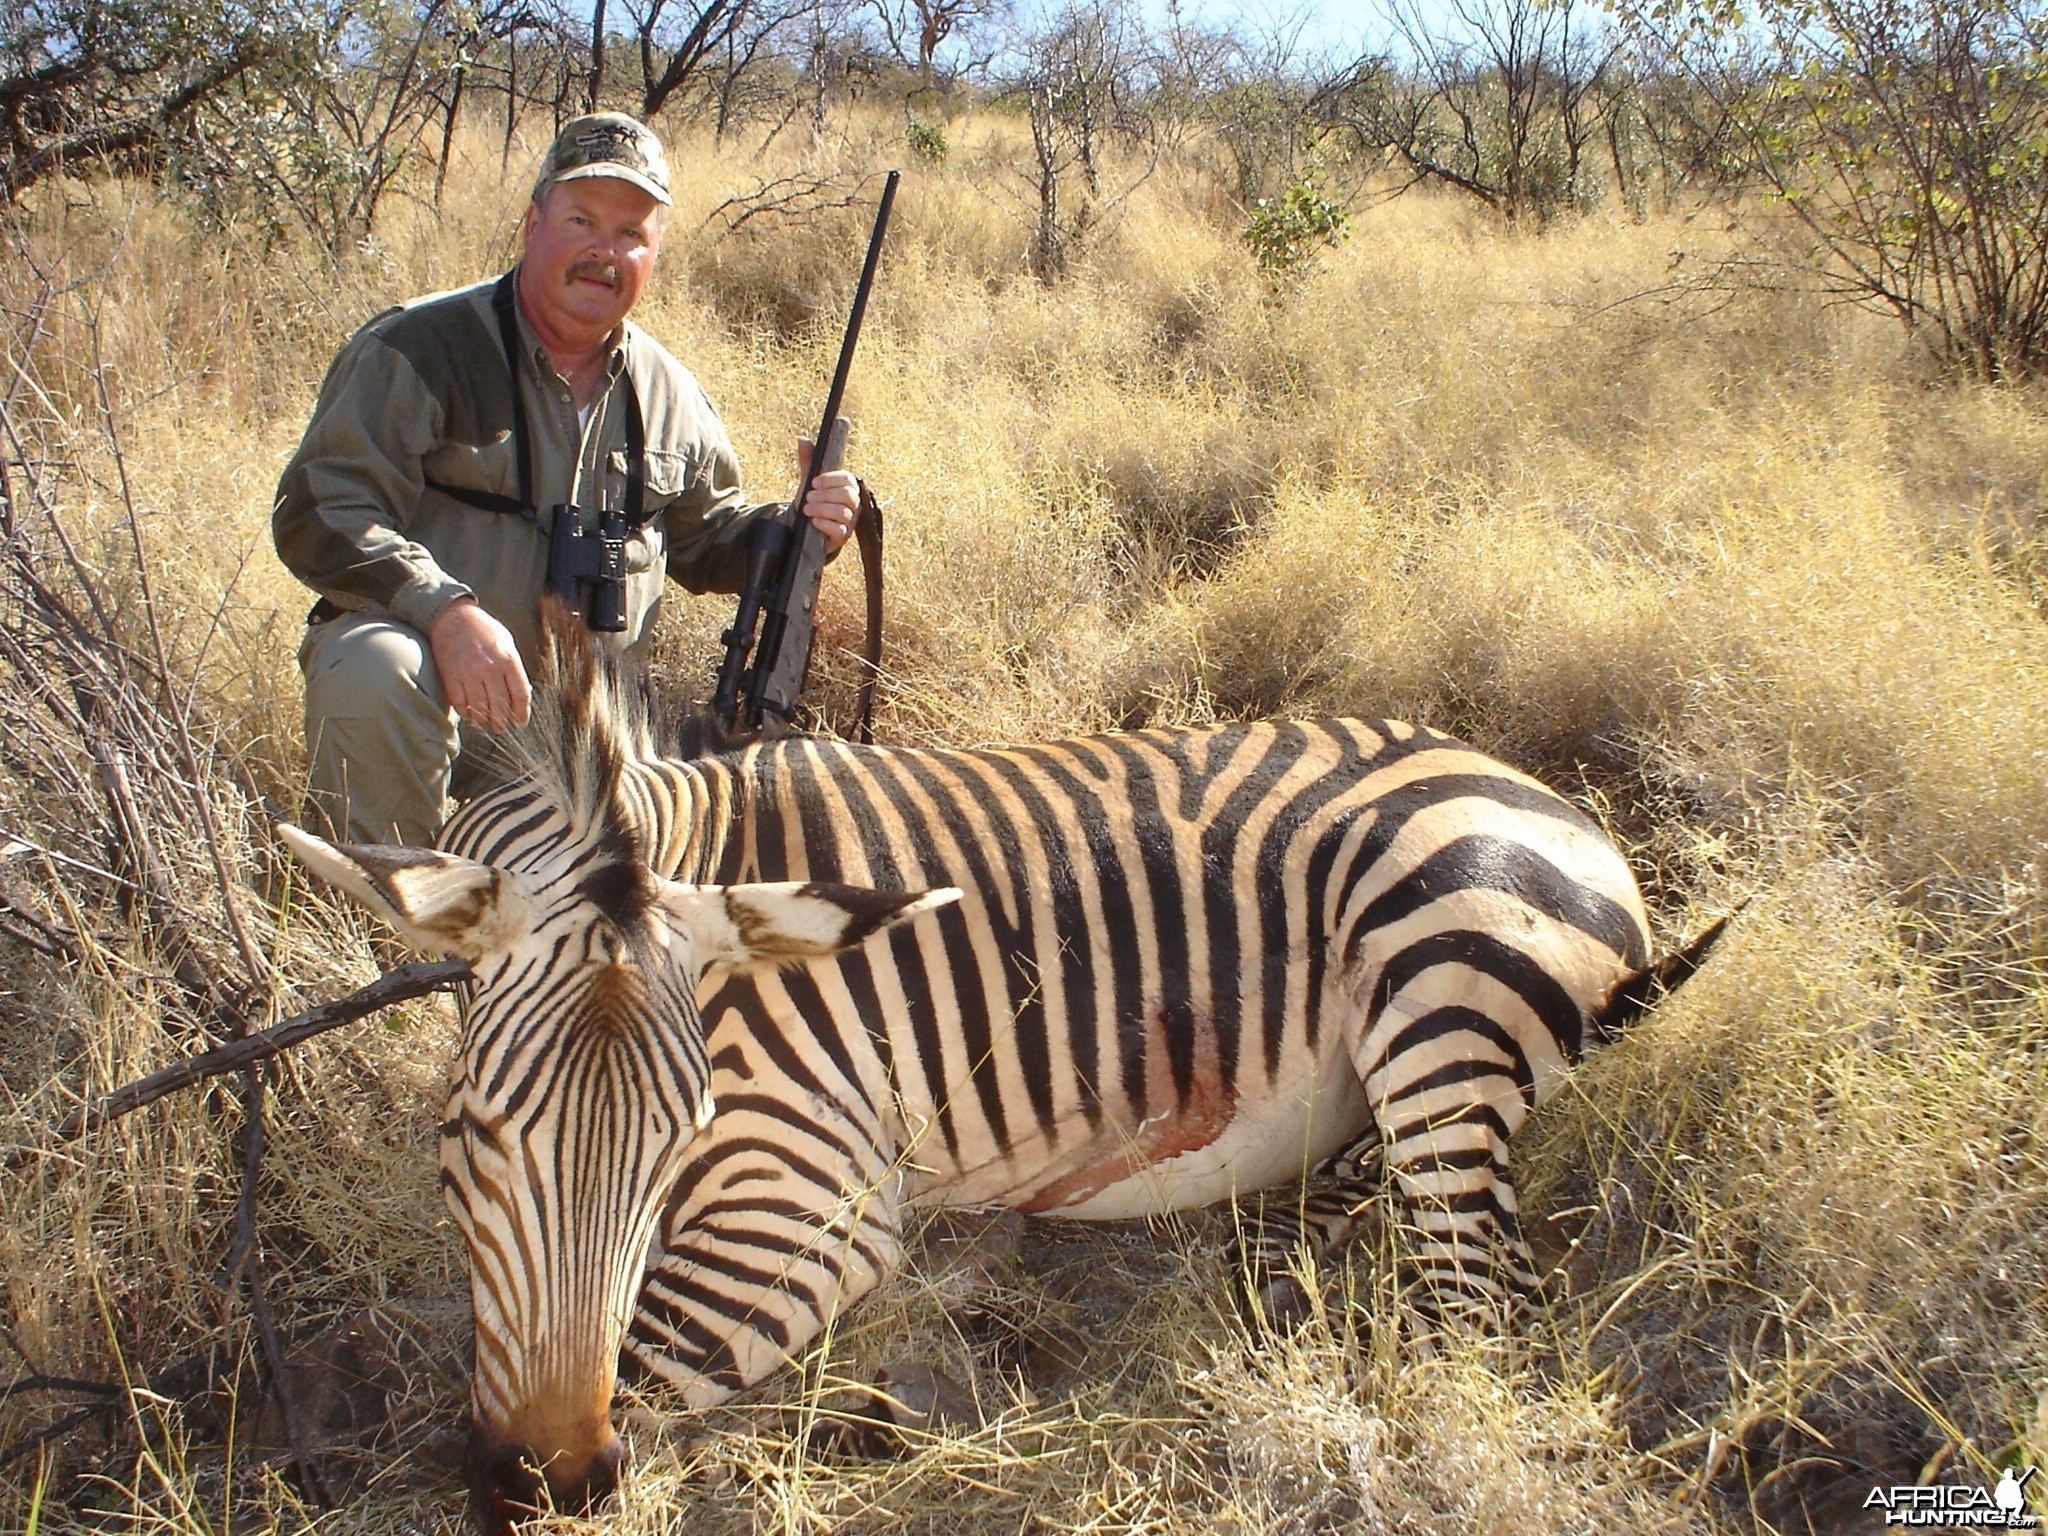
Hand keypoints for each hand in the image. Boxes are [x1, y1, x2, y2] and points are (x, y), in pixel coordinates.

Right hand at [429, 598, 531, 733]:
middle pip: (501, 707)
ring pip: (481, 709)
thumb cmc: (484, 631)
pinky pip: (461, 704)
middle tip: (503, 727)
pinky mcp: (451, 677)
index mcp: (508, 659)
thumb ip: (514, 669)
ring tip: (488, 724)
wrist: (453, 617)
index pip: (521, 695)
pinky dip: (467, 714)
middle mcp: (490, 668)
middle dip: (504, 723)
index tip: (520, 722)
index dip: (522, 713)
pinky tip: (472, 714)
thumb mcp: (507, 644)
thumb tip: (523, 695)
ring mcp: (469, 673)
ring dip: (486, 722)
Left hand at [797, 438, 859, 554]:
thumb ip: (808, 461)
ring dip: (822, 509)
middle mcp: (853, 503)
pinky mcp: (844, 535)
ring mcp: (850, 520)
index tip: (814, 482)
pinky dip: (825, 524)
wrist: (809, 525)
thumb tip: (802, 439)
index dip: (831, 479)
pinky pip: (840, 530)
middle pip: (847, 495)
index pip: (847, 478)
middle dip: (825, 495)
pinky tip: (814, 521)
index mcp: (848, 486)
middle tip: (808, 496)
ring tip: (807, 508)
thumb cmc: (814, 500)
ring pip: (843, 512)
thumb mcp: (809, 481)